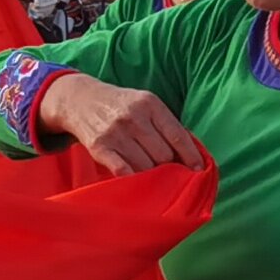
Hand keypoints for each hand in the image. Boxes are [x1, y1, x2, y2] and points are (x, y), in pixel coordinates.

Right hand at [35, 70, 200, 171]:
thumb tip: (191, 154)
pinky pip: (124, 171)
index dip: (191, 156)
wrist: (80, 100)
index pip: (178, 135)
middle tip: (169, 171)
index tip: (199, 171)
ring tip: (152, 174)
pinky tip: (136, 179)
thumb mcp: (145, 103)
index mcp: (150, 103)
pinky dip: (133, 178)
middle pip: (163, 154)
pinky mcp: (99, 147)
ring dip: (151, 174)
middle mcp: (133, 117)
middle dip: (168, 166)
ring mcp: (115, 132)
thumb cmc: (121, 105)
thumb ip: (165, 124)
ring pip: (145, 166)